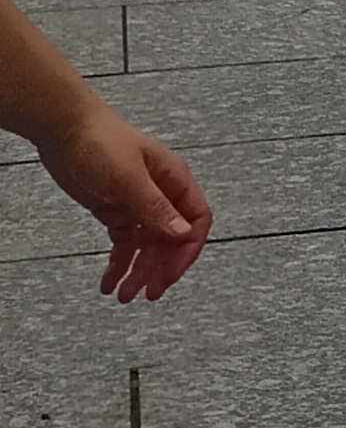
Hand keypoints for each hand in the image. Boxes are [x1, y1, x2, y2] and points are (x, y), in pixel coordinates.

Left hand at [33, 101, 210, 301]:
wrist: (66, 132)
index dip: (187, 251)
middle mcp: (160, 194)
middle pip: (170, 238)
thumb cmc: (103, 144)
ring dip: (137, 271)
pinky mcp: (116, 210)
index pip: (195, 220)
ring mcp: (137, 203)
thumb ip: (156, 208)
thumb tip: (183, 233)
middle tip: (145, 294)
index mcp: (174, 180)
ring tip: (121, 295)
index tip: (169, 276)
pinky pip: (124, 243)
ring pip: (146, 245)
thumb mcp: (129, 179)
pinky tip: (108, 282)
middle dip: (160, 268)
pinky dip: (118, 264)